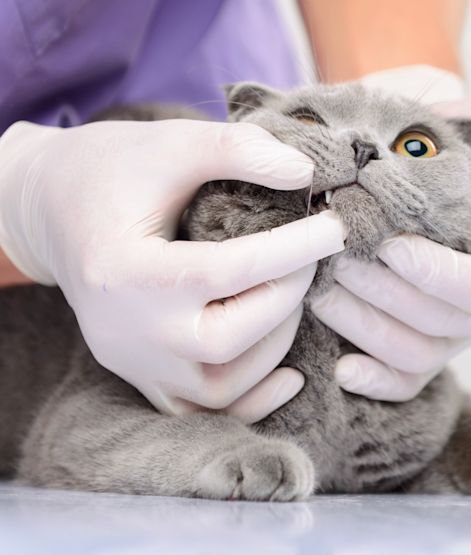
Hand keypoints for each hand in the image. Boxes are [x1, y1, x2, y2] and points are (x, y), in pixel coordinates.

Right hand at [0, 119, 346, 420]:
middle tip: (313, 257)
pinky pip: (199, 412)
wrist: (51, 206)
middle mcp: (122, 330)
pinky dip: (250, 398)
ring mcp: (130, 361)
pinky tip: (289, 371)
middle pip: (222, 341)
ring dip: (275, 346)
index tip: (334, 227)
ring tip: (295, 294)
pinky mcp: (141, 375)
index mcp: (122, 270)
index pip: (225, 272)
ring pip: (217, 388)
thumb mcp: (173, 143)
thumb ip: (238, 150)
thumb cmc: (113, 168)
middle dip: (285, 298)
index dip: (291, 250)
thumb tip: (305, 174)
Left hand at [313, 67, 470, 400]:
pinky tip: (342, 365)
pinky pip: (401, 382)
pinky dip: (372, 380)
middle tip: (338, 255)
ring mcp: (453, 334)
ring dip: (364, 325)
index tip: (389, 244)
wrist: (404, 151)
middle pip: (443, 325)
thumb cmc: (455, 135)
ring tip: (322, 286)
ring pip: (414, 353)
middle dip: (385, 294)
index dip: (438, 277)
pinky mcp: (417, 349)